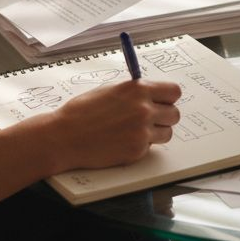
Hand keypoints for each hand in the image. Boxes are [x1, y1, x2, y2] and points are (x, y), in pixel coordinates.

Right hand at [28, 79, 182, 172]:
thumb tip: (153, 94)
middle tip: (150, 119)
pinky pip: (150, 147)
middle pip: (175, 114)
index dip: (168, 98)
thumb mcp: (110, 91)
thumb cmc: (82, 112)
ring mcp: (142, 132)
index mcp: (138, 89)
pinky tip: (121, 141)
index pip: (174, 91)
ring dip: (155, 133)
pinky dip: (140, 146)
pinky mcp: (137, 150)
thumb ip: (134, 92)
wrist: (65, 136)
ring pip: (167, 133)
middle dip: (164, 117)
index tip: (163, 102)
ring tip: (134, 131)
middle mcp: (144, 109)